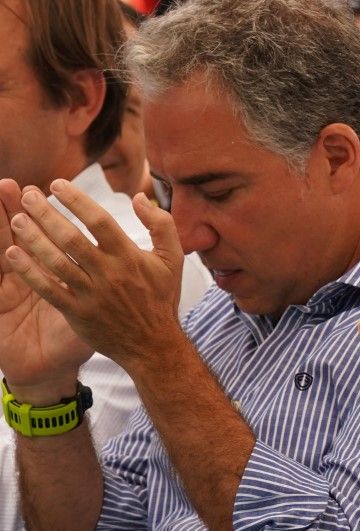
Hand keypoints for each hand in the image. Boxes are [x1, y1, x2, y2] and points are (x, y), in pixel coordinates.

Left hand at [1, 180, 186, 386]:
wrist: (153, 345)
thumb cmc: (161, 298)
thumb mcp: (173, 259)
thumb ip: (161, 224)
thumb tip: (137, 198)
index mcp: (130, 257)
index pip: (99, 221)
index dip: (76, 200)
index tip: (56, 184)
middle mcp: (109, 274)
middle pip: (71, 238)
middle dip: (47, 214)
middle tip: (28, 196)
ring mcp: (91, 294)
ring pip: (55, 261)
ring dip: (33, 239)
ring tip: (17, 219)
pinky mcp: (76, 312)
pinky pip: (47, 289)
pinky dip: (28, 271)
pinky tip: (13, 254)